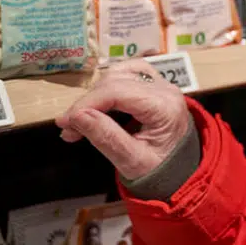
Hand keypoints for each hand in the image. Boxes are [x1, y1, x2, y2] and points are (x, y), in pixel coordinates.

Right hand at [56, 60, 191, 179]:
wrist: (182, 170)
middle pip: (115, 81)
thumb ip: (106, 138)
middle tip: (70, 130)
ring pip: (118, 75)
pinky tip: (98, 105)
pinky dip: (107, 87)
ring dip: (95, 95)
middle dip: (87, 104)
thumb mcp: (132, 162)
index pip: (117, 92)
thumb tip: (76, 116)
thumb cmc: (161, 170)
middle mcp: (165, 89)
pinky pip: (126, 74)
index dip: (86, 104)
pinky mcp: (155, 85)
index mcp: (165, 107)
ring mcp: (162, 84)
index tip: (63, 122)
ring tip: (81, 122)